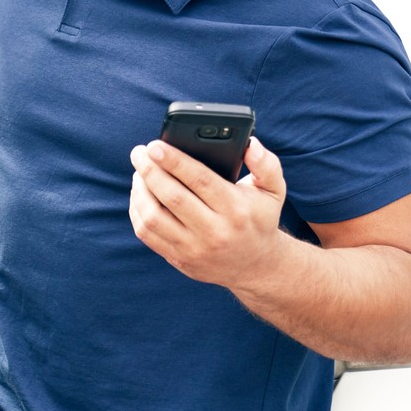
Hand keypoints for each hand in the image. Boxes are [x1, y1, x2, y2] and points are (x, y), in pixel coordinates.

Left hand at [128, 136, 288, 291]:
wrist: (256, 266)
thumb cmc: (259, 218)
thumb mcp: (273, 190)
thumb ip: (265, 164)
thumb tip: (250, 144)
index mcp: (236, 209)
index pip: (200, 180)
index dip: (174, 161)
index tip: (155, 146)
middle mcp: (215, 231)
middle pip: (172, 197)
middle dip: (150, 171)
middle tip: (139, 153)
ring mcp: (194, 249)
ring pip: (154, 217)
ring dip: (139, 191)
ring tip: (138, 172)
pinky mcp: (179, 260)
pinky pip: (147, 234)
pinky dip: (137, 211)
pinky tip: (139, 194)